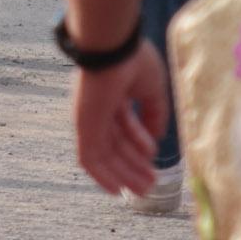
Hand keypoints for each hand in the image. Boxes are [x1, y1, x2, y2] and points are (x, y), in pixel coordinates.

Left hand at [70, 39, 169, 196]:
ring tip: (145, 190)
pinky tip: (117, 190)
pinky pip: (89, 158)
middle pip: (116, 144)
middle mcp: (99, 109)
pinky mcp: (83, 127)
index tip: (153, 162)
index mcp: (113, 96)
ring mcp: (89, 119)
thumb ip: (155, 114)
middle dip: (133, 165)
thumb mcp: (152, 90)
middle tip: (151, 185)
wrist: (114, 49)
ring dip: (125, 174)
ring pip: (106, 155)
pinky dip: (102, 176)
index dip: (139, 145)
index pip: (125, 127)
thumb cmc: (133, 61)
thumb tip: (157, 137)